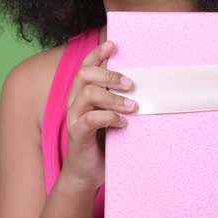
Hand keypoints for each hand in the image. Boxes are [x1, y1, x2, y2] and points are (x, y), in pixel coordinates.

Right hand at [58, 40, 137, 191]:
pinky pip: (90, 119)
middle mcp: (74, 102)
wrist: (87, 172)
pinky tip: (123, 123)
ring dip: (113, 97)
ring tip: (132, 106)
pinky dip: (109, 118)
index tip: (113, 45)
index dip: (97, 54)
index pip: (86, 67)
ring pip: (88, 94)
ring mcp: (74, 117)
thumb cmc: (102, 141)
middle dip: (109, 75)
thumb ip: (118, 99)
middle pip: (85, 75)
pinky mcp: (77, 134)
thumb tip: (143, 84)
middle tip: (130, 84)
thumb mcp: (111, 115)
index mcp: (81, 93)